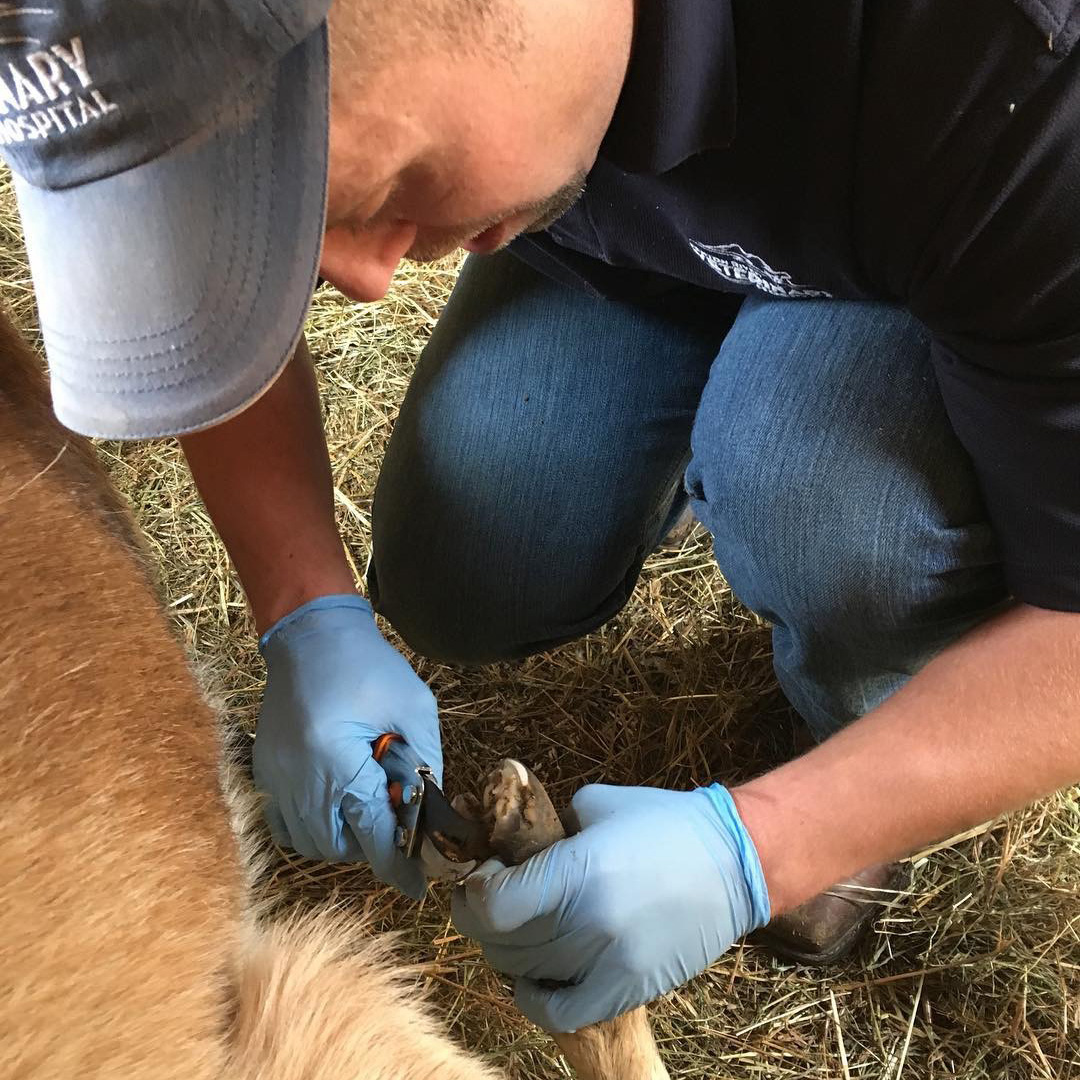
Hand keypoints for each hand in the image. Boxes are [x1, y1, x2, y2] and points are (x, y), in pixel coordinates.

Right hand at [253, 594, 440, 897]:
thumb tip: (433, 811)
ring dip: (344, 840)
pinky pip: (287, 826)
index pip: (370, 833)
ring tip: (368, 808)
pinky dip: (315, 829)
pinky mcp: (265, 773)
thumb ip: (425, 761)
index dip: (397, 864)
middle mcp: (299, 779)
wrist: (310, 636)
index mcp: (337, 761)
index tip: (417, 885)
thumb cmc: (366, 665)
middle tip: (396, 824)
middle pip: (338, 847)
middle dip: (372, 846)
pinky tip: (337, 805)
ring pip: (311, 843)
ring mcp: (275, 779)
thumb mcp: (413, 707)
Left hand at [451, 783, 769, 1031]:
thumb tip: (513, 846)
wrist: (735, 862)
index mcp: (578, 870)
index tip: (480, 878)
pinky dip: (535, 999)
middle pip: (503, 941)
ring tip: (516, 930)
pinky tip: (532, 977)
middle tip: (492, 900)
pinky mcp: (629, 989)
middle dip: (484, 919)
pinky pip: (561, 1012)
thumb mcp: (596, 805)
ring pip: (525, 973)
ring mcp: (610, 963)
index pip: (493, 905)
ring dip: (507, 952)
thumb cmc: (664, 823)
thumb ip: (550, 827)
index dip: (473, 893)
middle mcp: (589, 923)